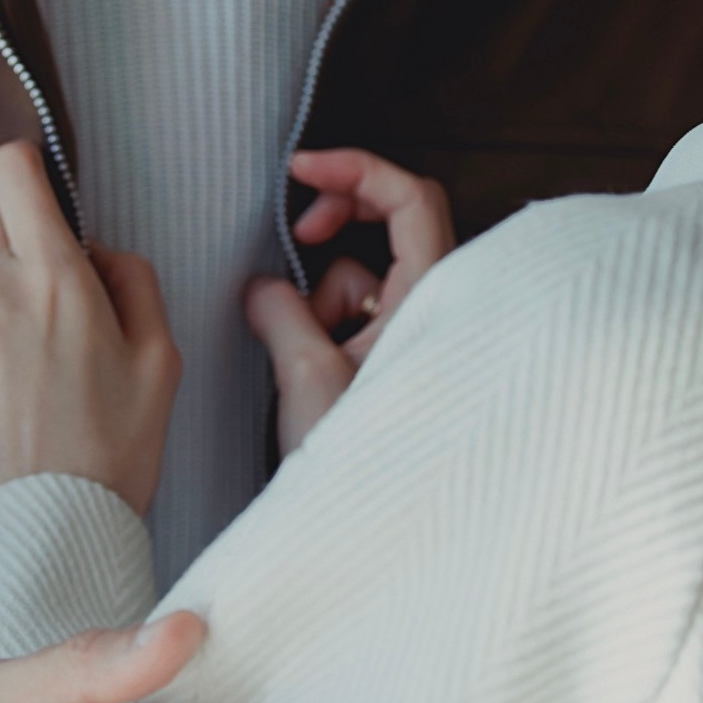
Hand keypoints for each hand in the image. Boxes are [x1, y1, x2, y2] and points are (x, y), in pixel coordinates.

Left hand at [0, 142, 179, 523]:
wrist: (46, 541)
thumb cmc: (113, 452)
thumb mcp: (162, 360)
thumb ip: (133, 278)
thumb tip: (94, 247)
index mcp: (53, 277)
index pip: (11, 172)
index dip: (23, 170)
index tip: (33, 189)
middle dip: (12, 250)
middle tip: (42, 315)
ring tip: (17, 392)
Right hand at [247, 148, 453, 455]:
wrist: (380, 534)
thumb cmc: (365, 463)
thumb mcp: (306, 377)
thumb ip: (280, 311)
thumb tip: (263, 287)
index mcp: (434, 299)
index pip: (410, 197)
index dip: (356, 167)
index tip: (301, 169)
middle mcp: (439, 309)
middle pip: (394, 221)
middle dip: (337, 222)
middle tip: (297, 232)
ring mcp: (420, 335)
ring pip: (365, 278)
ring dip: (323, 301)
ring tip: (307, 363)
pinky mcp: (398, 361)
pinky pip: (358, 318)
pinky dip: (326, 330)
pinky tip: (312, 378)